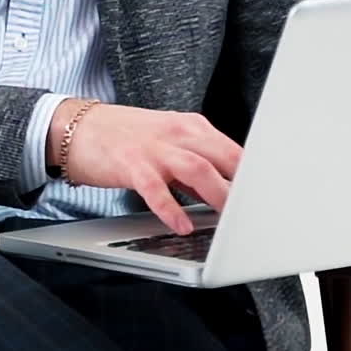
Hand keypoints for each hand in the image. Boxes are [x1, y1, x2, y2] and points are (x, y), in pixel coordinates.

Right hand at [47, 102, 241, 233]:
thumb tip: (225, 191)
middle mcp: (177, 133)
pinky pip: (155, 188)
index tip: (271, 195)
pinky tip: (182, 224)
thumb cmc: (125, 137)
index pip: (233, 150)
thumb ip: (196, 165)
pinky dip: (171, 208)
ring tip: (231, 219)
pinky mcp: (130, 164)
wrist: (78, 127)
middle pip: (222, 156)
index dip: (255, 174)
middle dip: (244, 184)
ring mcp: (154, 148)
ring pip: (197, 168)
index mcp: (191, 127)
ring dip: (217, 194)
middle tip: (260, 209)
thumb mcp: (168, 144)